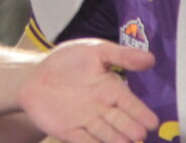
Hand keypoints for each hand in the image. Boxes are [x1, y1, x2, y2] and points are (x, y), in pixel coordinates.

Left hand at [19, 39, 156, 142]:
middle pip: (120, 122)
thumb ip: (121, 55)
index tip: (152, 122)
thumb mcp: (94, 51)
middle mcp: (103, 109)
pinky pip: (83, 141)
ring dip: (114, 140)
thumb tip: (151, 58)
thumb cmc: (67, 62)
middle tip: (138, 134)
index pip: (130, 104)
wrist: (33, 76)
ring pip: (105, 134)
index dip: (141, 113)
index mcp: (111, 90)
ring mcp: (87, 122)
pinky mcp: (70, 132)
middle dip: (130, 129)